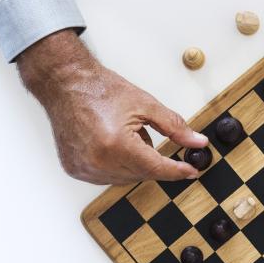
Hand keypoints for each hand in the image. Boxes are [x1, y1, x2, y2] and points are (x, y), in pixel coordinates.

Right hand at [17, 30, 206, 183]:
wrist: (66, 84)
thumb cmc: (101, 90)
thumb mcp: (145, 105)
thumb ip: (175, 127)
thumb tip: (197, 142)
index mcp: (117, 144)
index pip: (156, 168)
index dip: (177, 170)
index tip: (191, 171)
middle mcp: (98, 161)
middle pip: (142, 174)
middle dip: (152, 160)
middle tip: (145, 134)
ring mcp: (85, 168)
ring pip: (125, 179)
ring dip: (134, 163)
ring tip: (123, 135)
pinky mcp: (76, 170)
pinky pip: (106, 177)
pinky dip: (115, 165)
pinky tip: (110, 144)